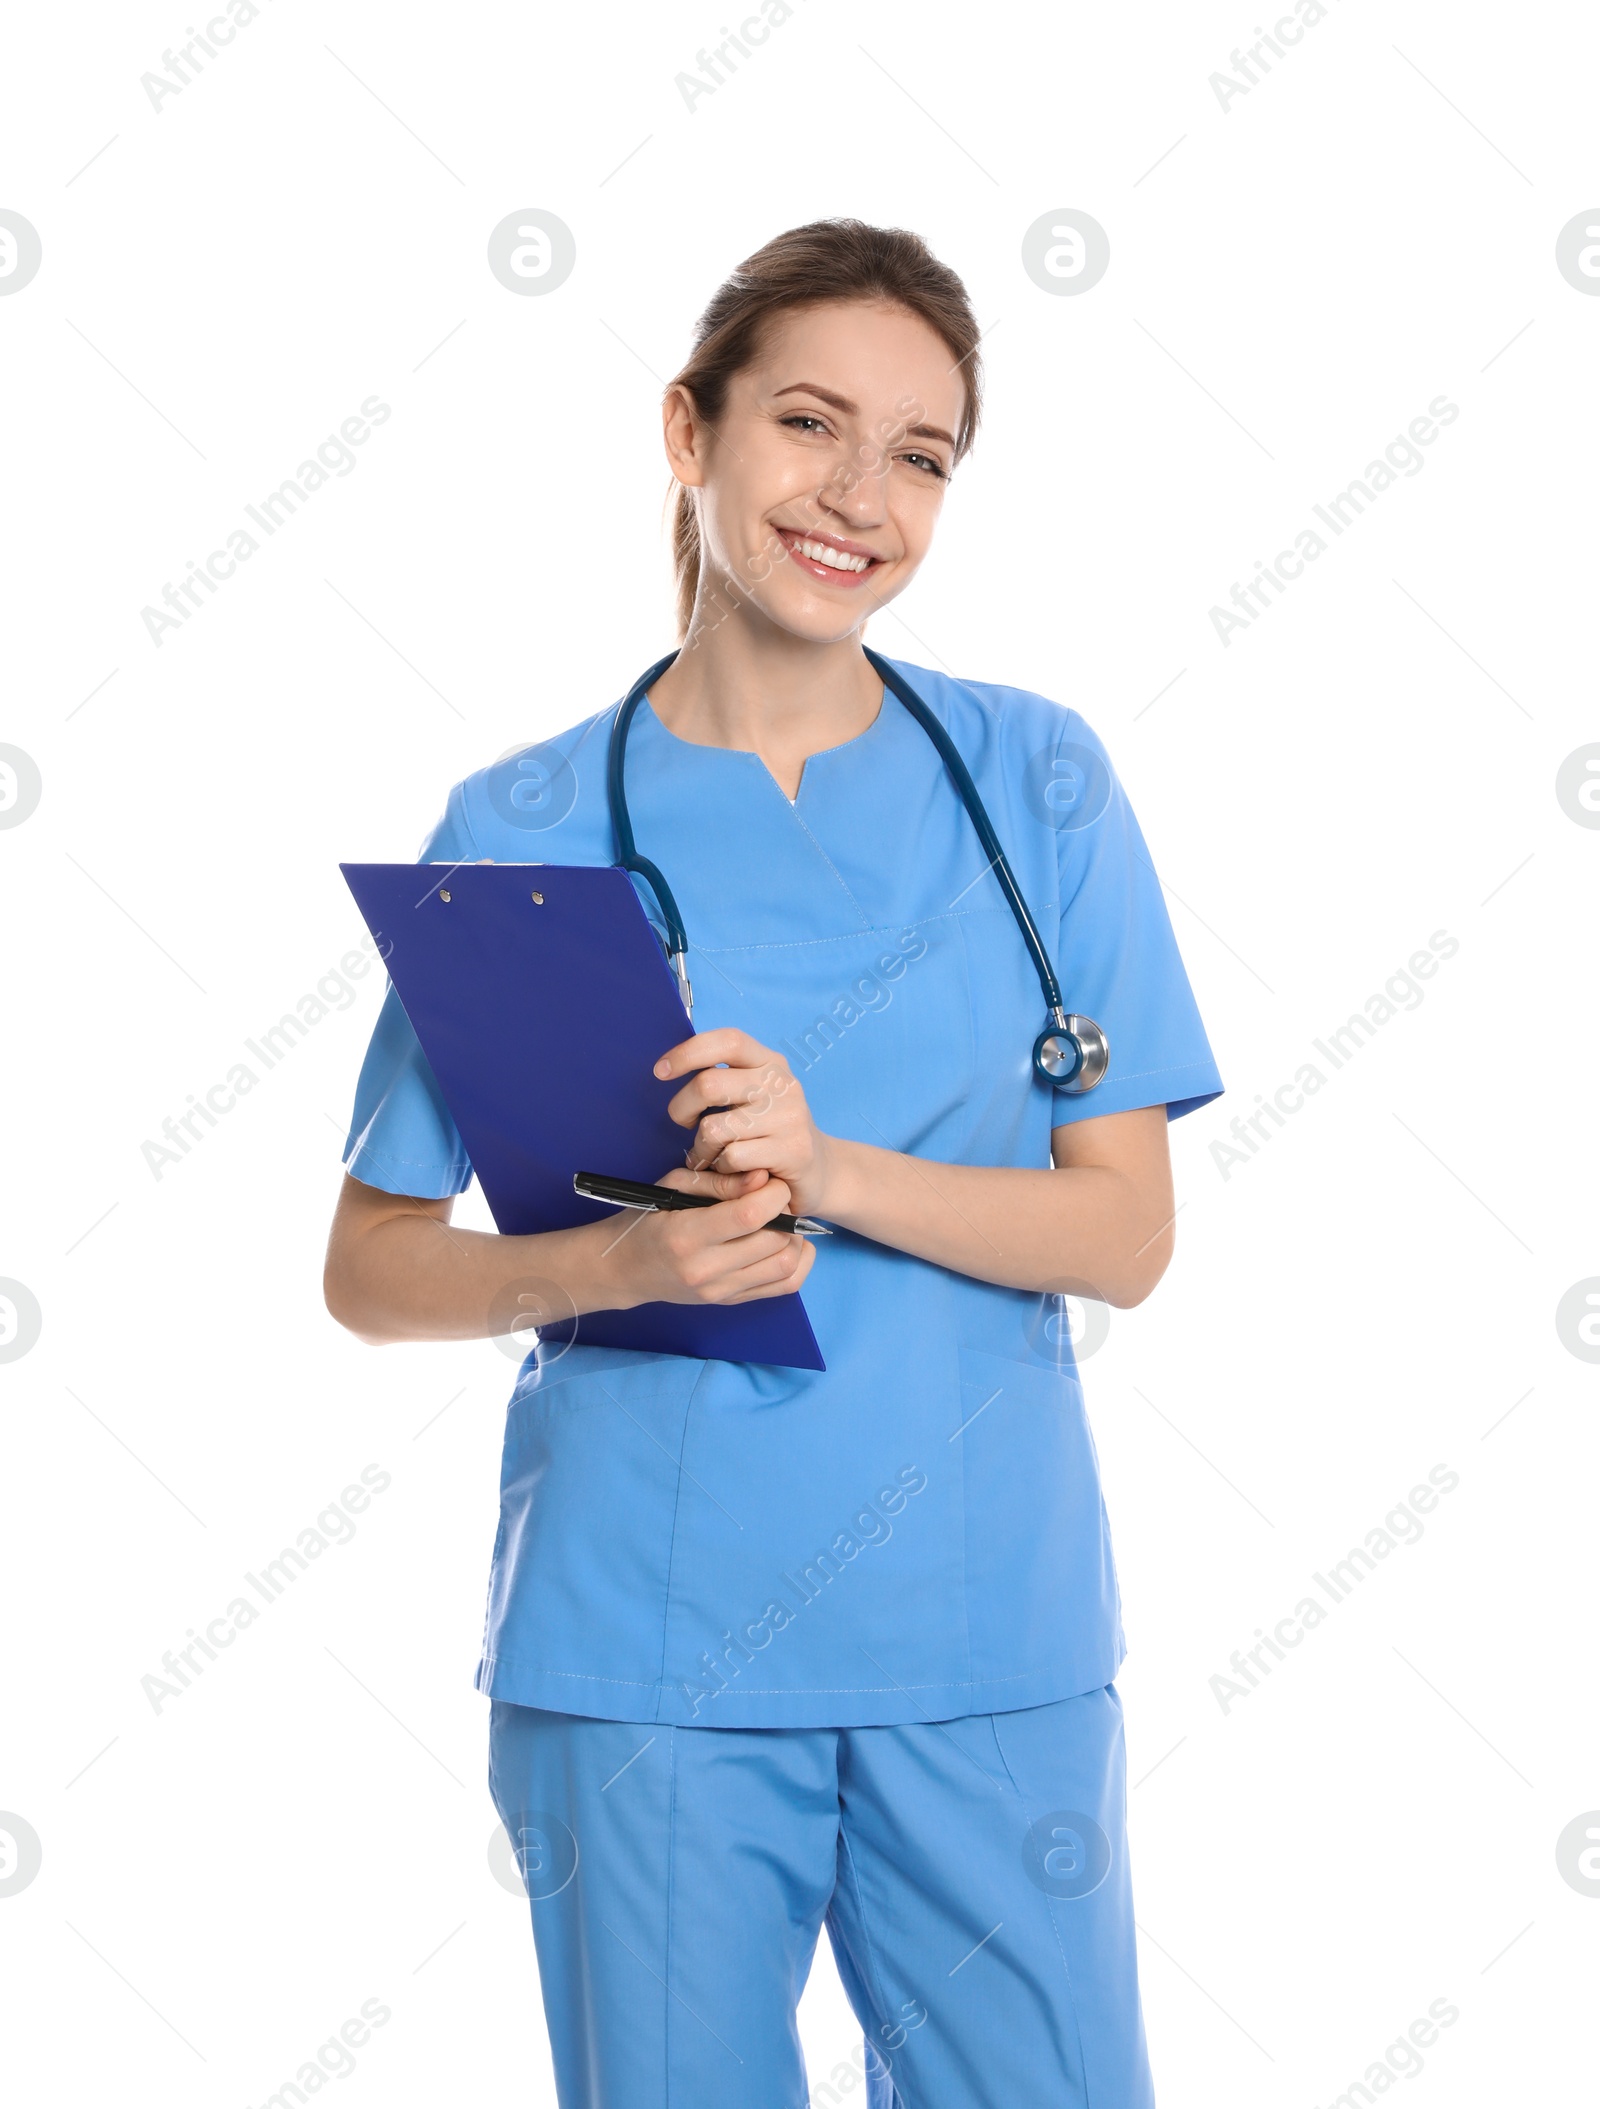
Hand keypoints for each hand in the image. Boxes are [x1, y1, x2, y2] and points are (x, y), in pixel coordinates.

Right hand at [597, 1164, 816, 1308]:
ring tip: (782, 1219)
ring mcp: (721, 1291)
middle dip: (786, 1212)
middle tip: (777, 1198)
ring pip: (785, 1265)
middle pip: (774, 1240)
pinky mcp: (732, 1301)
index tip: (773, 1182)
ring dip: (795, 1237)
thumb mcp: (674, 1187)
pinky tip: (790, 1243)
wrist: (625, 1269)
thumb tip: (763, 1178)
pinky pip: (784, 1286)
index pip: (749, 1215)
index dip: (773, 1194)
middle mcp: (706, 1270)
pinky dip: (799, 1262)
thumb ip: (720, 1182)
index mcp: (687, 1236)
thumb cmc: (647, 1220)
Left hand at [654, 1030, 833, 1218]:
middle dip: (682, 1108)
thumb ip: (724, 1079)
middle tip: (684, 1123)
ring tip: (708, 1154)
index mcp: (769, 1062)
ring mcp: (790, 1117)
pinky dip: (721, 1168)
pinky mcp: (793, 1151)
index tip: (660, 1071)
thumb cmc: (771, 1132)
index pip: (727, 1041)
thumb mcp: (754, 1095)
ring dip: (701, 1148)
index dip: (688, 1052)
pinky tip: (730, 1171)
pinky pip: (732, 1157)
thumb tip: (670, 1068)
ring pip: (715, 1128)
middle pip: (709, 1085)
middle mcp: (782, 1084)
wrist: (822, 1171)